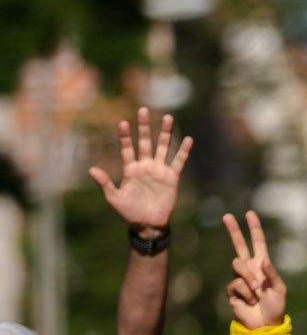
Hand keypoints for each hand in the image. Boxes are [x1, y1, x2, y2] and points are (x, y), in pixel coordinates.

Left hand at [88, 107, 193, 230]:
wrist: (148, 223)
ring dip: (165, 133)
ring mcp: (158, 171)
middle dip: (144, 127)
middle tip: (143, 110)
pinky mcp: (171, 178)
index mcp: (130, 169)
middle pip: (145, 142)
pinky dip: (183, 151)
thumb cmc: (129, 212)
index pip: (127, 148)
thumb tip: (92, 169)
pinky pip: (178, 162)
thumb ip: (105, 183)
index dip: (125, 136)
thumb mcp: (114, 198)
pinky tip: (187, 139)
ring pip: (162, 147)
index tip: (122, 123)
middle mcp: (145, 166)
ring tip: (167, 117)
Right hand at [222, 211, 286, 326]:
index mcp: (262, 265)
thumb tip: (262, 261)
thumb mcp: (279, 290)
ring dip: (248, 278)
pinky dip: (246, 293)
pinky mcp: (231, 290)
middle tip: (226, 216)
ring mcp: (239, 278)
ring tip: (257, 292)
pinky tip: (250, 301)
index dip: (254, 229)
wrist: (264, 324)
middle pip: (238, 246)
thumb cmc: (275, 307)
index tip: (250, 214)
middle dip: (233, 230)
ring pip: (237, 265)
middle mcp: (249, 269)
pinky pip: (236, 284)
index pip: (257, 243)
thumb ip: (272, 274)